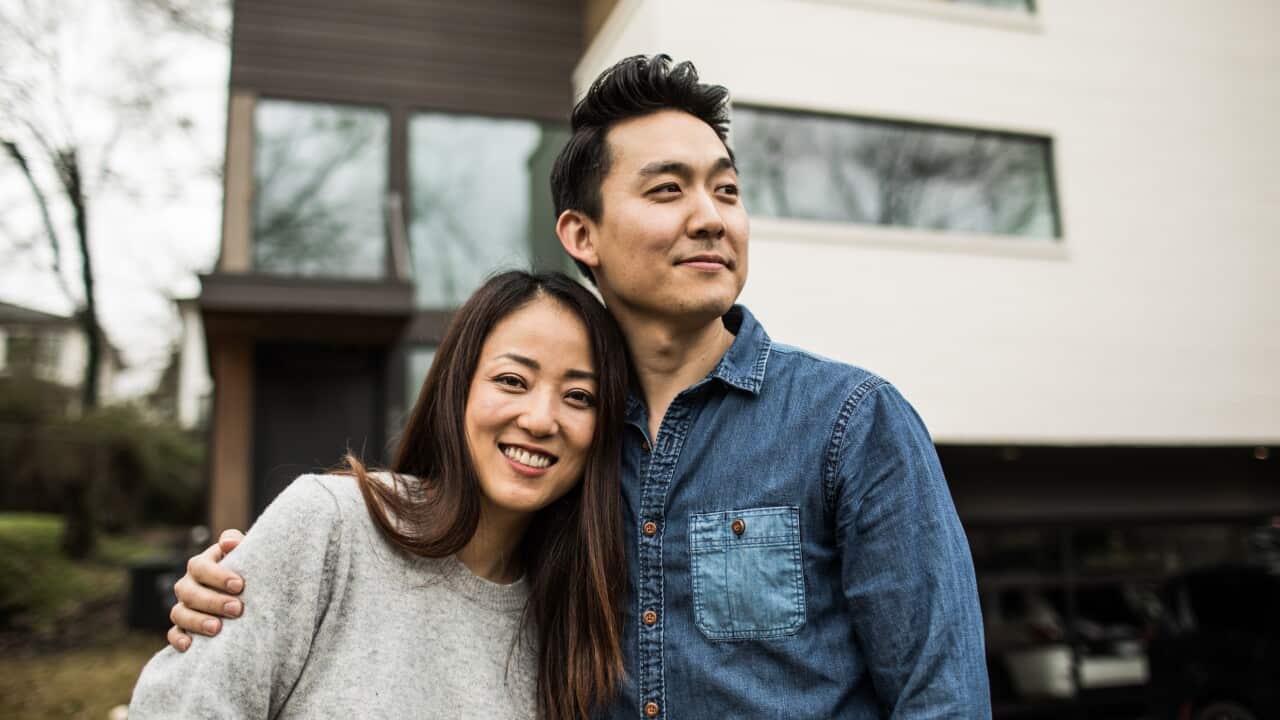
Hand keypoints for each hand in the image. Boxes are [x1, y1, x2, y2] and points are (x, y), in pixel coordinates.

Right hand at [167, 529, 245, 650]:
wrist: (245, 592)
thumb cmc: (244, 569)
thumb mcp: (243, 553)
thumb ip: (236, 542)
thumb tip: (229, 542)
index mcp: (200, 565)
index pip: (200, 567)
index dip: (217, 576)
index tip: (240, 585)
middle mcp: (188, 585)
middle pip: (189, 592)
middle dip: (213, 601)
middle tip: (237, 609)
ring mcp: (183, 606)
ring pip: (179, 613)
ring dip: (197, 621)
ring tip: (217, 628)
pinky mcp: (182, 627)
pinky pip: (173, 634)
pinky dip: (178, 639)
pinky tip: (189, 645)